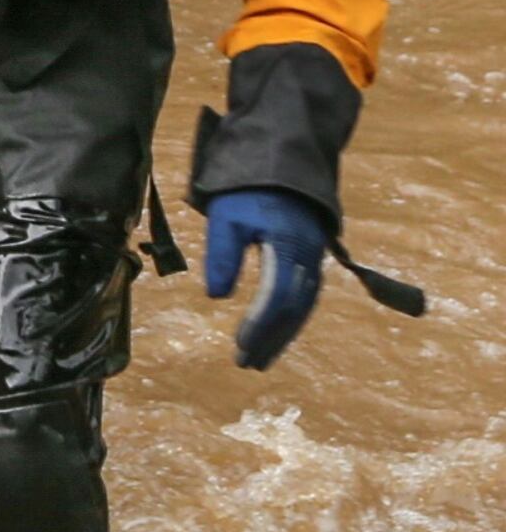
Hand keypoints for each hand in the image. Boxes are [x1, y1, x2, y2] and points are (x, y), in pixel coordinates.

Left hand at [205, 186, 333, 369]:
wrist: (280, 167)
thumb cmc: (245, 194)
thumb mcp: (226, 218)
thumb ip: (222, 255)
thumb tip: (216, 297)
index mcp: (288, 244)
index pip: (277, 294)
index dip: (260, 322)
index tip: (241, 345)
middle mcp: (308, 256)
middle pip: (293, 308)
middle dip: (270, 338)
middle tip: (247, 363)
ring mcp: (314, 259)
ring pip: (302, 307)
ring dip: (281, 335)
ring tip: (258, 359)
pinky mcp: (312, 261)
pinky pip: (305, 298)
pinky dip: (289, 320)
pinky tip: (273, 336)